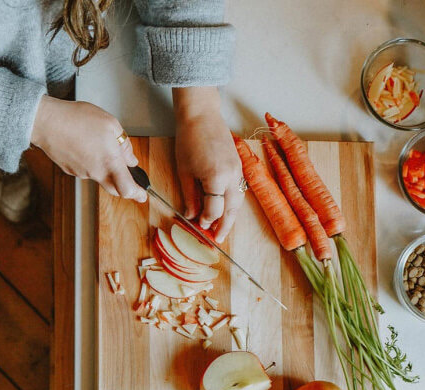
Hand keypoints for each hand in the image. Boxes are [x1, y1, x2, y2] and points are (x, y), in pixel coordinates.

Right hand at [31, 96, 146, 201]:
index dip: (137, 194)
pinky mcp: (70, 170)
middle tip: (129, 177)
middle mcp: (95, 172)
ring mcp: (81, 173)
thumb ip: (124, 145)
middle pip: (114, 188)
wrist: (47, 122)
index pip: (127, 188)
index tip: (142, 195)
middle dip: (123, 184)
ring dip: (103, 166)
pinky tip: (84, 145)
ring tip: (97, 143)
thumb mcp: (110, 124)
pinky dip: (89, 161)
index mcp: (109, 162)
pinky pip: (85, 169)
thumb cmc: (77, 119)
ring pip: (98, 175)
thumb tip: (131, 159)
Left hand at [173, 87, 243, 242]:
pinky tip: (224, 207)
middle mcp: (232, 176)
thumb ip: (190, 196)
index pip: (214, 209)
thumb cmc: (189, 140)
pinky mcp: (239, 165)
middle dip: (225, 226)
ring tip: (222, 227)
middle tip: (218, 239)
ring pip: (238, 200)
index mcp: (216, 179)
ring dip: (231, 216)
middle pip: (231, 209)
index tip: (199, 226)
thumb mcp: (184, 171)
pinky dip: (232, 201)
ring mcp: (238, 170)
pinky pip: (238, 189)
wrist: (201, 116)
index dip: (206, 220)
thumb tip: (192, 215)